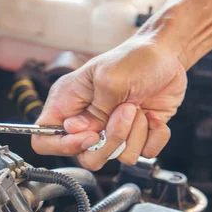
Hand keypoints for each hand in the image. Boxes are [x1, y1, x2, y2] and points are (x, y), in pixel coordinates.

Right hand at [31, 35, 186, 170]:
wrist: (168, 55)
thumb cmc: (135, 58)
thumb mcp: (109, 78)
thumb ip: (94, 110)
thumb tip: (79, 131)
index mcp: (67, 103)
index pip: (43, 140)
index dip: (64, 146)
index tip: (92, 135)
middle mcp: (86, 121)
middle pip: (85, 157)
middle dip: (111, 141)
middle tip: (124, 111)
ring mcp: (111, 131)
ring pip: (116, 157)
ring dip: (134, 133)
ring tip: (137, 106)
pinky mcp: (134, 136)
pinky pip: (141, 154)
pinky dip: (153, 136)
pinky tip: (152, 115)